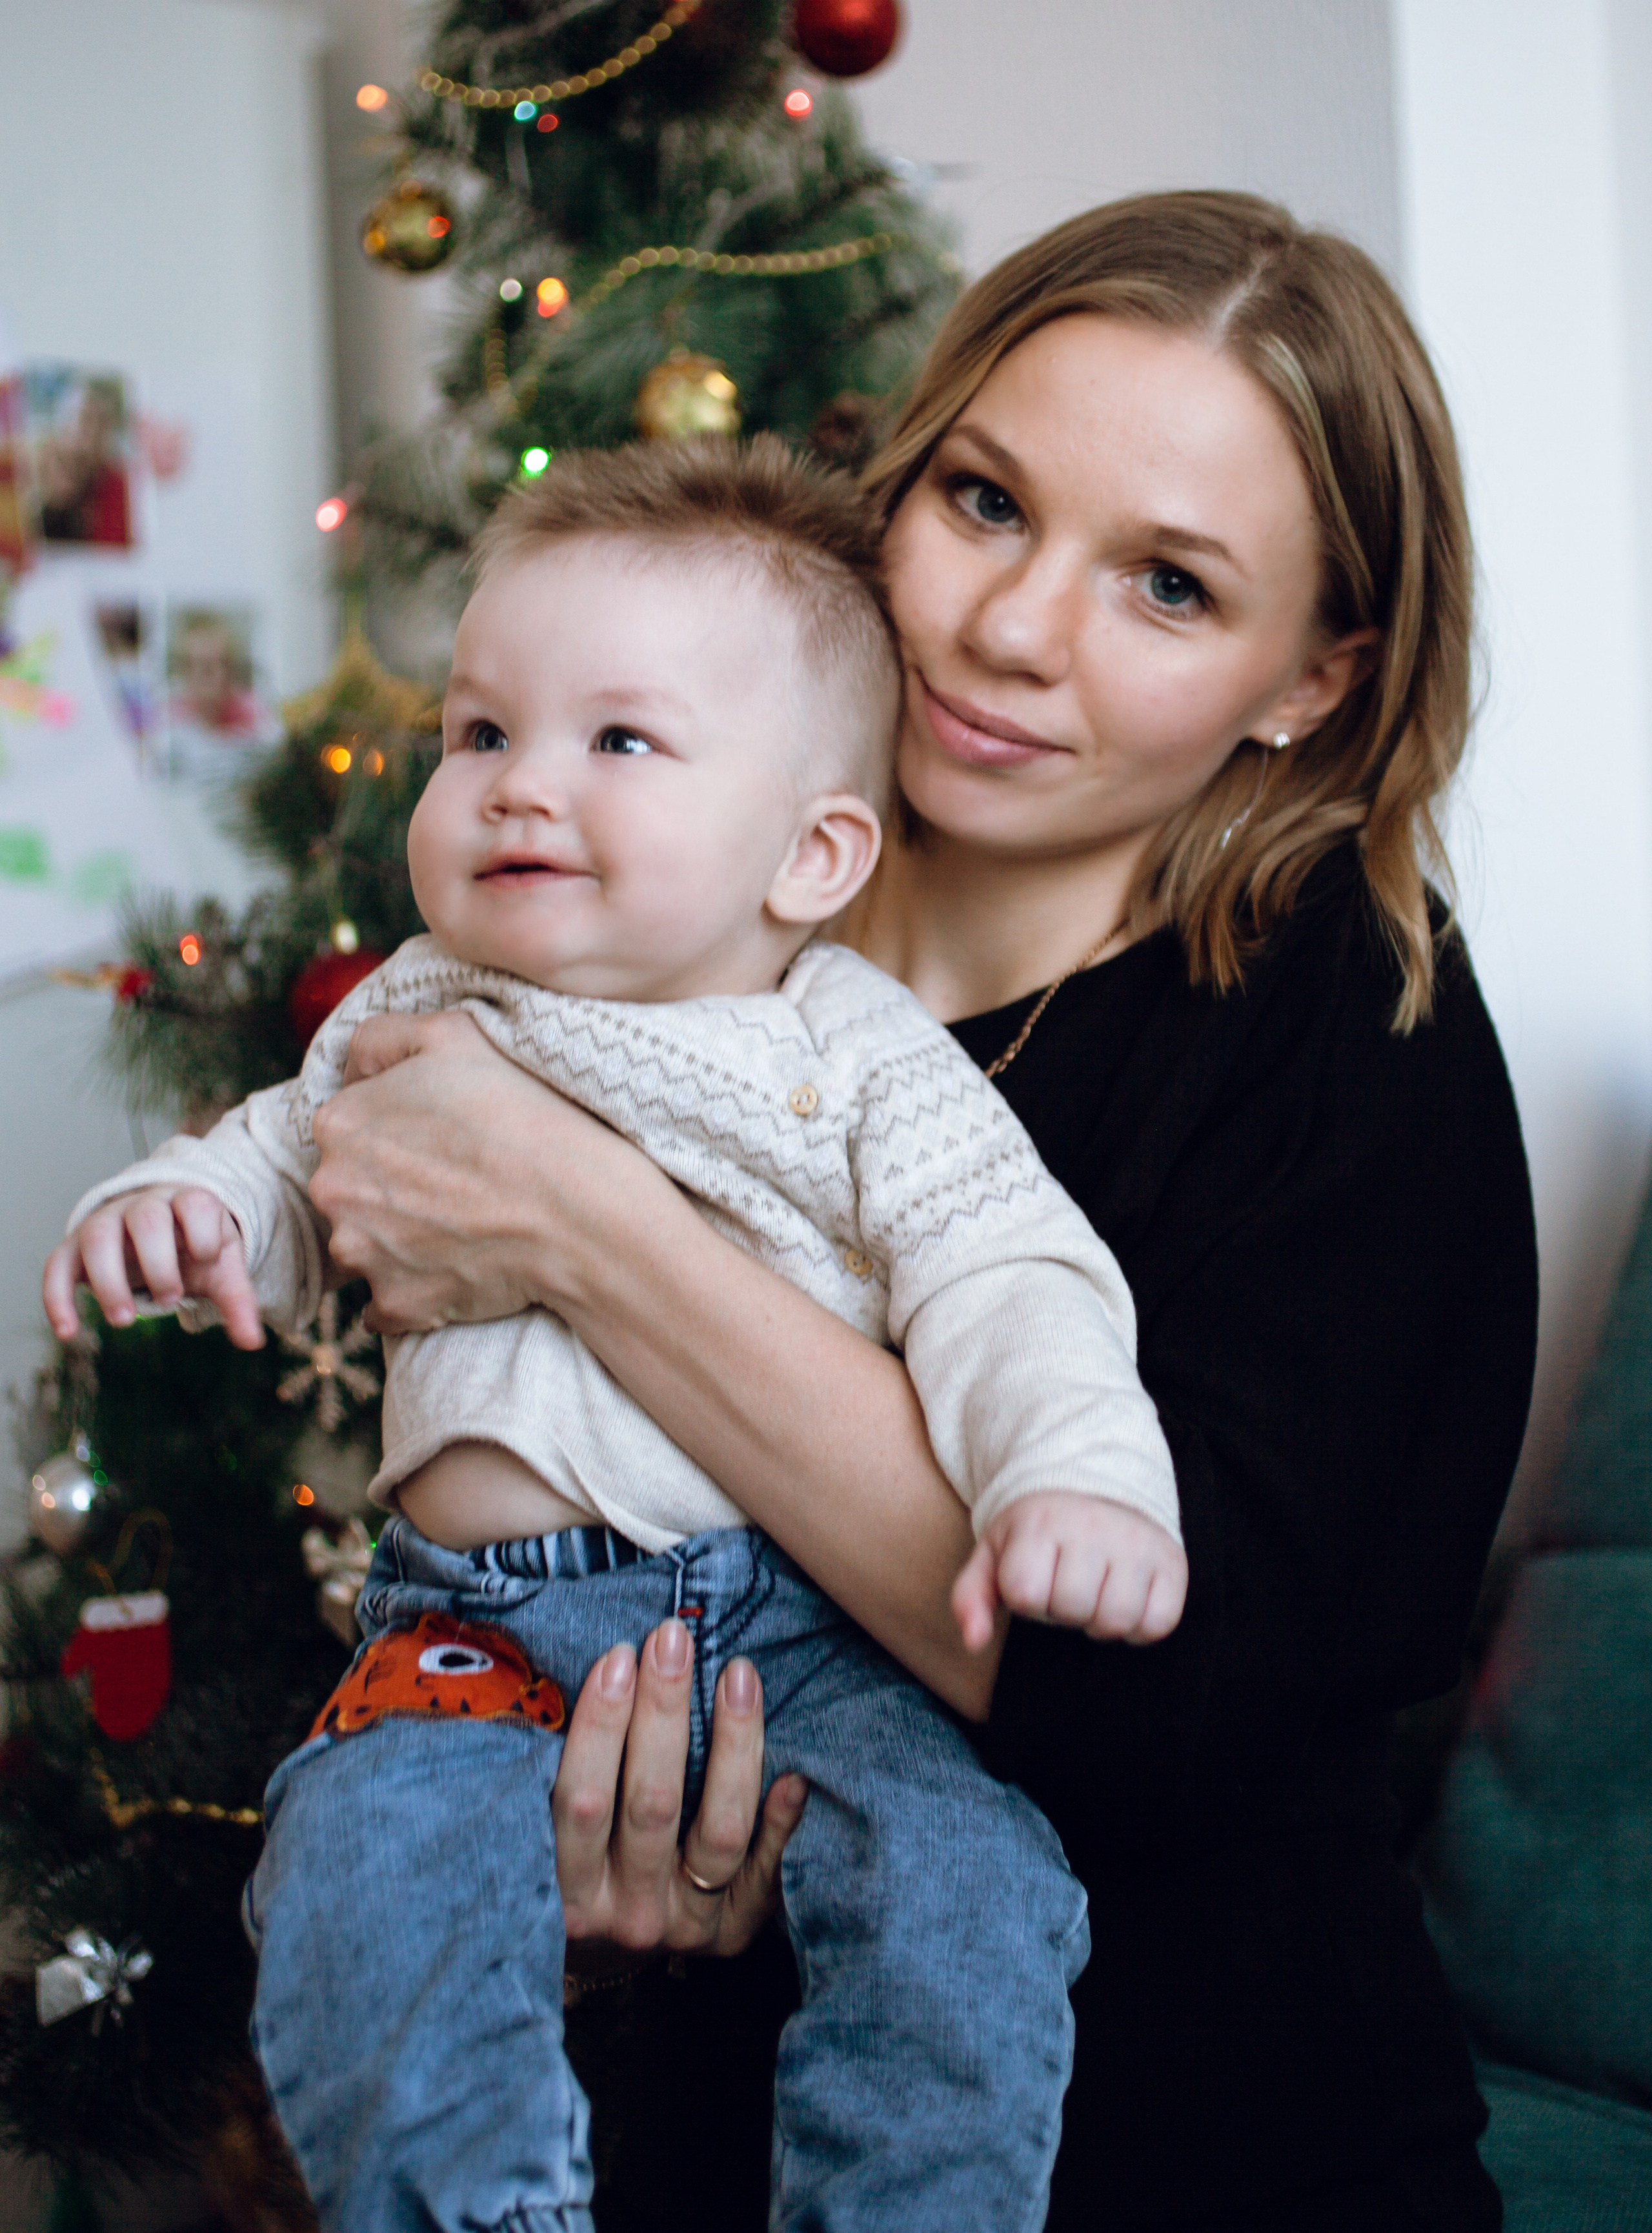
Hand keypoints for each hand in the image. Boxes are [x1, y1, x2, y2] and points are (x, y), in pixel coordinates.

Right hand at [43, 1187, 264, 1350]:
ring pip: (98, 1237)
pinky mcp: (75, 1246)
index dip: (204, 1234)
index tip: (207, 1261)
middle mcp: (144, 1205)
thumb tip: (253, 1343)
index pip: (196, 1203)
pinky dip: (57, 1298)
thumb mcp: (220, 1269)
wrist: (159, 1231)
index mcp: (187, 1202)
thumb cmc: (192, 1248)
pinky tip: (68, 1332)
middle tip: (170, 1298)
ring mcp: (106, 1222)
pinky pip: (57, 1264)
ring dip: (109, 1281)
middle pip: (146, 1218)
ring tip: (125, 1319)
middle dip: (159, 1263)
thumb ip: (238, 1301)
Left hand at [310, 1009, 669, 1335]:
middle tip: (457, 1179)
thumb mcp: (451, 1033)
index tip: (441, 1135)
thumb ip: (381, 1037)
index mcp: (339, 1123)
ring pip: (368, 1244)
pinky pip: (388, 1303)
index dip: (397, 1128)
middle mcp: (334, 1191)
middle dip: (392, 1185)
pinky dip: (417, 1289)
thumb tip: (351, 1071)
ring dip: (402, 1239)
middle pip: (353, 1187)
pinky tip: (461, 1265)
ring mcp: (361, 1253)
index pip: (350, 1126)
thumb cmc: (520, 1112)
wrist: (576, 1207)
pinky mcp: (394, 1304)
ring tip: (465, 1223)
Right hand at [553, 1616, 806, 1957]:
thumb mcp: (539, 1825)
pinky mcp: (732, 1933)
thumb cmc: (569, 1853)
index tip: (617, 1657)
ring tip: (738, 1673)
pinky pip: (765, 1875)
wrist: (610, 1943)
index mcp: (563, 1888)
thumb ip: (544, 1764)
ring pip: (719, 1832)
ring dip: (733, 1745)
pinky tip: (795, 1775)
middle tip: (673, 1639)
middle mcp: (625, 1913)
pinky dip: (781, 1824)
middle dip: (662, 1713)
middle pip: (652, 1805)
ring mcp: (683, 1925)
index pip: (579, 1800)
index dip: (599, 1726)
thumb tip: (564, 1668)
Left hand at [951, 1491, 1187, 1651]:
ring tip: (1096, 1592)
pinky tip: (1126, 1599)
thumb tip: (973, 1642)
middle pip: (1072, 1608)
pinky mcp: (1172, 1560)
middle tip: (1067, 1582)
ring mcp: (1136, 1543)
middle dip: (1063, 1608)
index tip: (1034, 1573)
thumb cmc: (1039, 1529)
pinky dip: (1141, 1625)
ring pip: (1117, 1620)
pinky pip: (1159, 1622)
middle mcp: (1092, 1527)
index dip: (1026, 1597)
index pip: (1025, 1592)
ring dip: (1101, 1620)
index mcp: (1041, 1522)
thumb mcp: (994, 1550)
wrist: (1097, 1482)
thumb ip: (970, 1595)